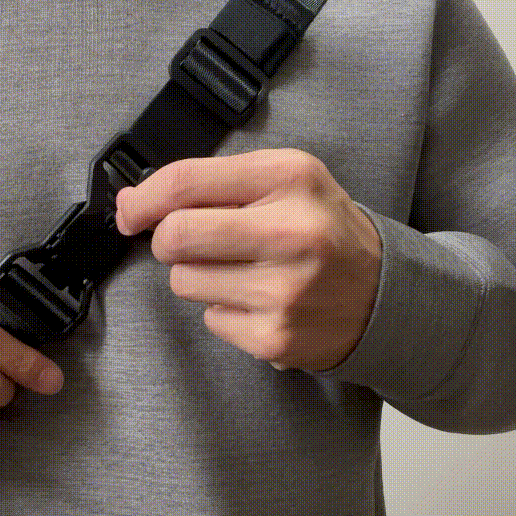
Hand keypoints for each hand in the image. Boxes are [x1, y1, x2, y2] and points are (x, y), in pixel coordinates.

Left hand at [115, 148, 380, 371]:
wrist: (384, 294)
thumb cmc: (322, 230)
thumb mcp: (285, 182)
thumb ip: (215, 183)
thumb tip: (135, 204)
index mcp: (289, 179)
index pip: (186, 182)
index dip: (143, 198)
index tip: (131, 211)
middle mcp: (290, 232)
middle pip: (174, 236)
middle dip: (168, 240)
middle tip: (193, 242)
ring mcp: (283, 290)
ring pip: (183, 281)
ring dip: (199, 276)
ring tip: (244, 270)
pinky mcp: (274, 336)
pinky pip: (210, 318)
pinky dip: (224, 309)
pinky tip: (260, 301)